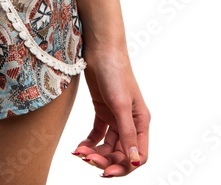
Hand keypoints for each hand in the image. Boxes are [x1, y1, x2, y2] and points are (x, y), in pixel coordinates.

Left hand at [72, 41, 149, 176]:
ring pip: (108, 145)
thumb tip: (134, 161)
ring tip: (79, 153)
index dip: (124, 167)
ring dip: (95, 152)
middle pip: (121, 152)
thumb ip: (127, 133)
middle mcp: (130, 122)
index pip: (138, 155)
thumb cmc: (115, 72)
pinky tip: (79, 147)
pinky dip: (89, 142)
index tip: (107, 172)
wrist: (100, 48)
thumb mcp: (120, 105)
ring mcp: (115, 116)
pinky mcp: (102, 109)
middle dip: (106, 160)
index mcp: (141, 122)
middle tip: (88, 160)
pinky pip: (97, 134)